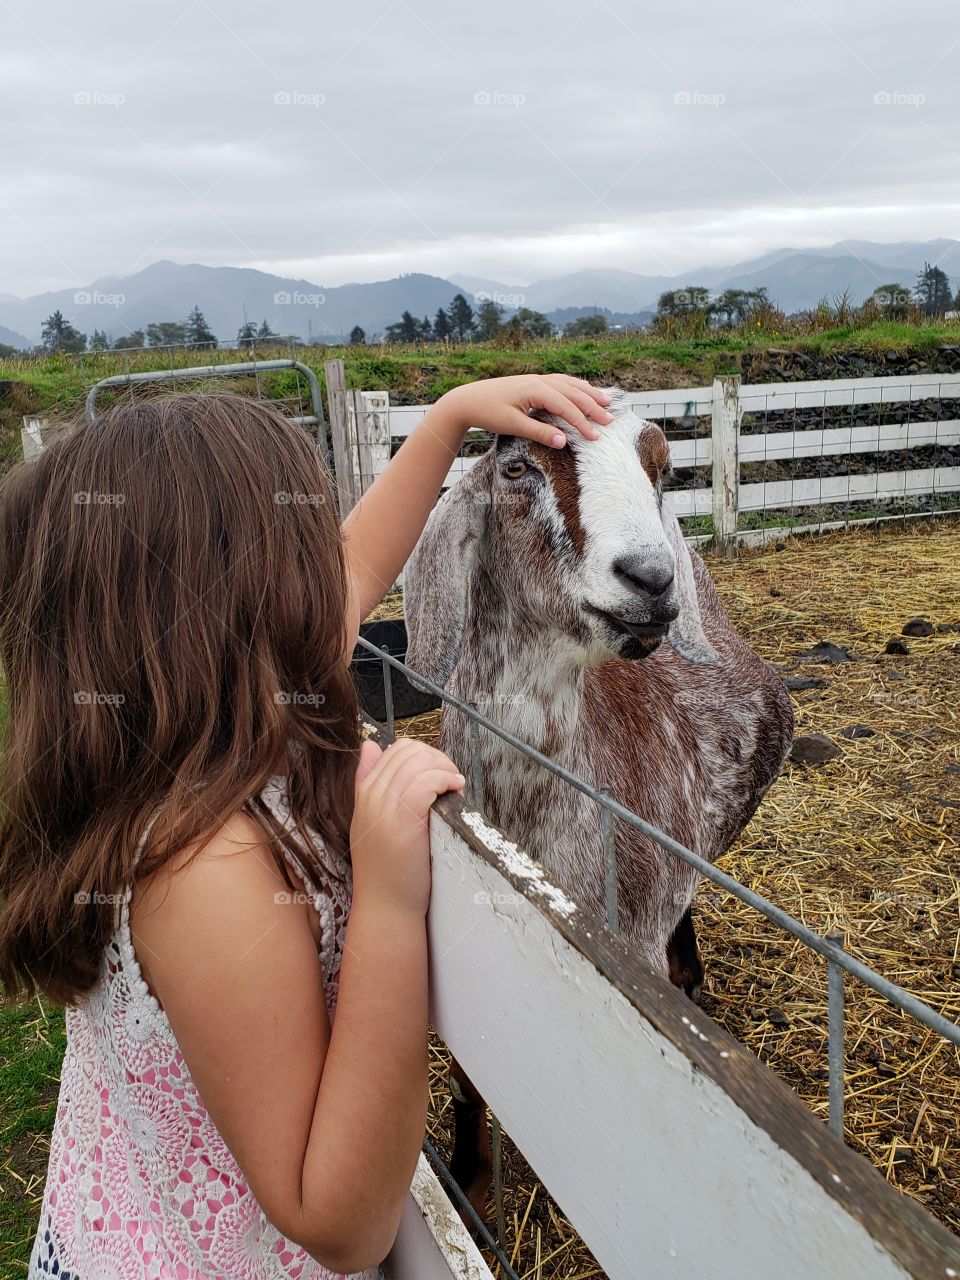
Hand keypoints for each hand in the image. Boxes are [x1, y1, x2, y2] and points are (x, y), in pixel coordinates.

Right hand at [350, 738, 464, 915]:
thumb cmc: (387, 869)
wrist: (386, 906)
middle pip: (409, 751)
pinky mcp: (403, 819)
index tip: (439, 775)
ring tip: (454, 786)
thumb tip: (371, 745)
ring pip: (419, 762)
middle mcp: (371, 795)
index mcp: (364, 792)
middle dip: (437, 759)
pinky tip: (455, 790)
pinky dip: (446, 779)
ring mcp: (385, 806)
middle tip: (451, 780)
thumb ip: (370, 783)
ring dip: (445, 768)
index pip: (394, 750)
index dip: (424, 756)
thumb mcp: (373, 820)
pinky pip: (427, 781)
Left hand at [436, 374, 614, 448]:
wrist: (466, 399)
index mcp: (535, 390)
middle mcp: (539, 381)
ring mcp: (536, 379)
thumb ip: (539, 432)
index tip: (595, 437)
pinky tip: (583, 387)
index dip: (582, 422)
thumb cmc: (487, 412)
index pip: (566, 407)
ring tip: (606, 401)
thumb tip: (563, 441)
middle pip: (573, 392)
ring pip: (569, 384)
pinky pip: (560, 381)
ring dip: (588, 392)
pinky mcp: (532, 382)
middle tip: (610, 420)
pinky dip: (575, 385)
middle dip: (593, 406)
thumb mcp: (512, 425)